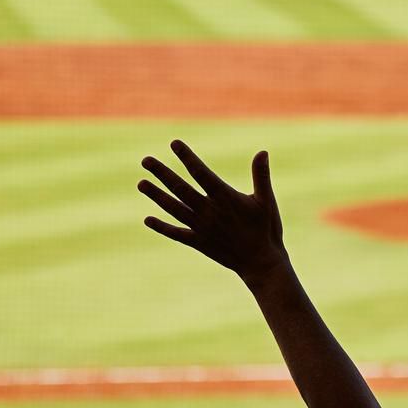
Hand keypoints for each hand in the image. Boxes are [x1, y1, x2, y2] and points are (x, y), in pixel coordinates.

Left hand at [138, 142, 286, 283]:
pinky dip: (162, 227)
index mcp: (225, 198)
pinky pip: (177, 234)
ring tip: (141, 183)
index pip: (201, 173)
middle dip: (162, 173)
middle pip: (180, 189)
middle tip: (146, 160)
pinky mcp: (199, 243)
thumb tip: (262, 151)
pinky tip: (147, 220)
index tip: (174, 144)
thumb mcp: (266, 201)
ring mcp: (201, 228)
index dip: (187, 158)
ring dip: (156, 196)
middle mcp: (209, 212)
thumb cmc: (266, 230)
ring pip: (174, 208)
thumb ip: (261, 176)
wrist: (261, 264)